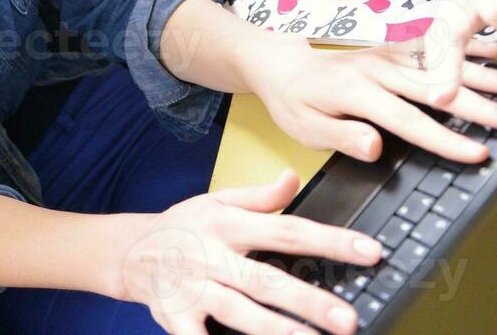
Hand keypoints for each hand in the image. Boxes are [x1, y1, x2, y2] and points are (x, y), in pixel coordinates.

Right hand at [110, 170, 380, 334]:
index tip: (370, 251)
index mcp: (227, 225)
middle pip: (266, 280)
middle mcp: (213, 257)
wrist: (126, 251)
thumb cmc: (181, 227)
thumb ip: (259, 197)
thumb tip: (293, 177)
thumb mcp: (216, 202)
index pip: (287, 230)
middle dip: (309, 301)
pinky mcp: (176, 318)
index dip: (330, 241)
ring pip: (241, 313)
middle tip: (347, 319)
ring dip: (279, 332)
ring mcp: (194, 290)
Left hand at [244, 25, 496, 163]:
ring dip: (484, 74)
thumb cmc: (293, 100)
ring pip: (444, 64)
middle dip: (480, 106)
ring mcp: (388, 54)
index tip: (477, 152)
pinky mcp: (394, 47)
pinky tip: (496, 48)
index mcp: (357, 91)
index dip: (444, 139)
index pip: (408, 120)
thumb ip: (340, 135)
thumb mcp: (304, 127)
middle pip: (437, 89)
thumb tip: (375, 147)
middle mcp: (378, 68)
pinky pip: (435, 43)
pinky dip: (466, 45)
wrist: (280, 62)